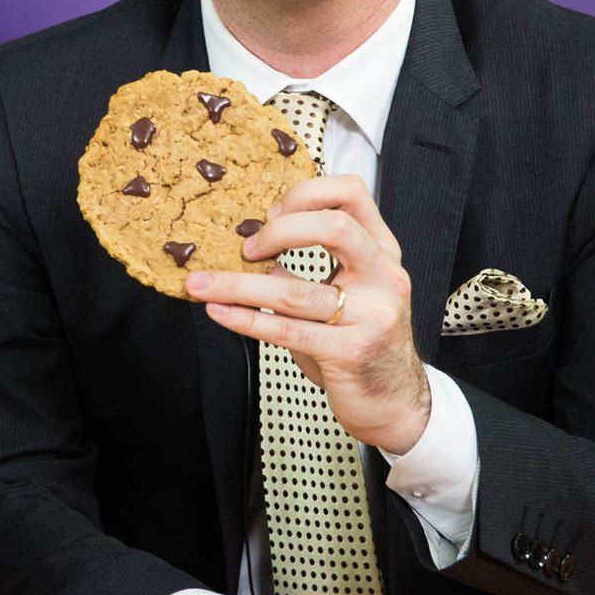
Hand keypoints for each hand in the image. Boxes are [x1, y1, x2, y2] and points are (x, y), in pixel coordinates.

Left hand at [184, 173, 430, 453]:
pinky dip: (246, 319)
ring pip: (296, 291)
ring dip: (238, 285)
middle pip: (335, 228)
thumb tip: (248, 247)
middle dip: (280, 231)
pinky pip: (287, 331)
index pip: (352, 194)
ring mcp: (372, 315)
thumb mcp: (345, 294)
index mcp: (381, 252)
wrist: (394, 401)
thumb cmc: (360, 341)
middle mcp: (384, 277)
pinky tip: (219, 312)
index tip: (272, 212)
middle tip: (246, 246)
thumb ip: (309, 269)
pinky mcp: (351, 353)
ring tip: (200, 284)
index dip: (306, 194)